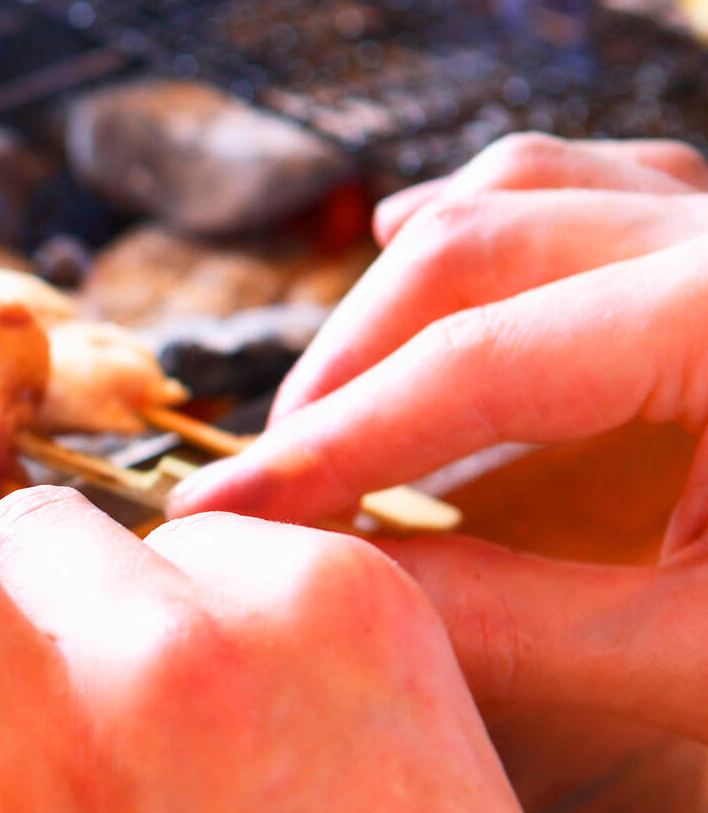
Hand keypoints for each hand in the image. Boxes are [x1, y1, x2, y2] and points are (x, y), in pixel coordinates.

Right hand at [171, 135, 707, 737]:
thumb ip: (518, 625)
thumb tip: (329, 590)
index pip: (477, 363)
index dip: (327, 446)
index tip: (218, 514)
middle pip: (476, 246)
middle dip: (344, 365)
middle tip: (267, 483)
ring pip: (526, 190)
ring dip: (399, 288)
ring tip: (324, 395)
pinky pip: (595, 187)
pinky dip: (492, 227)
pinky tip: (422, 252)